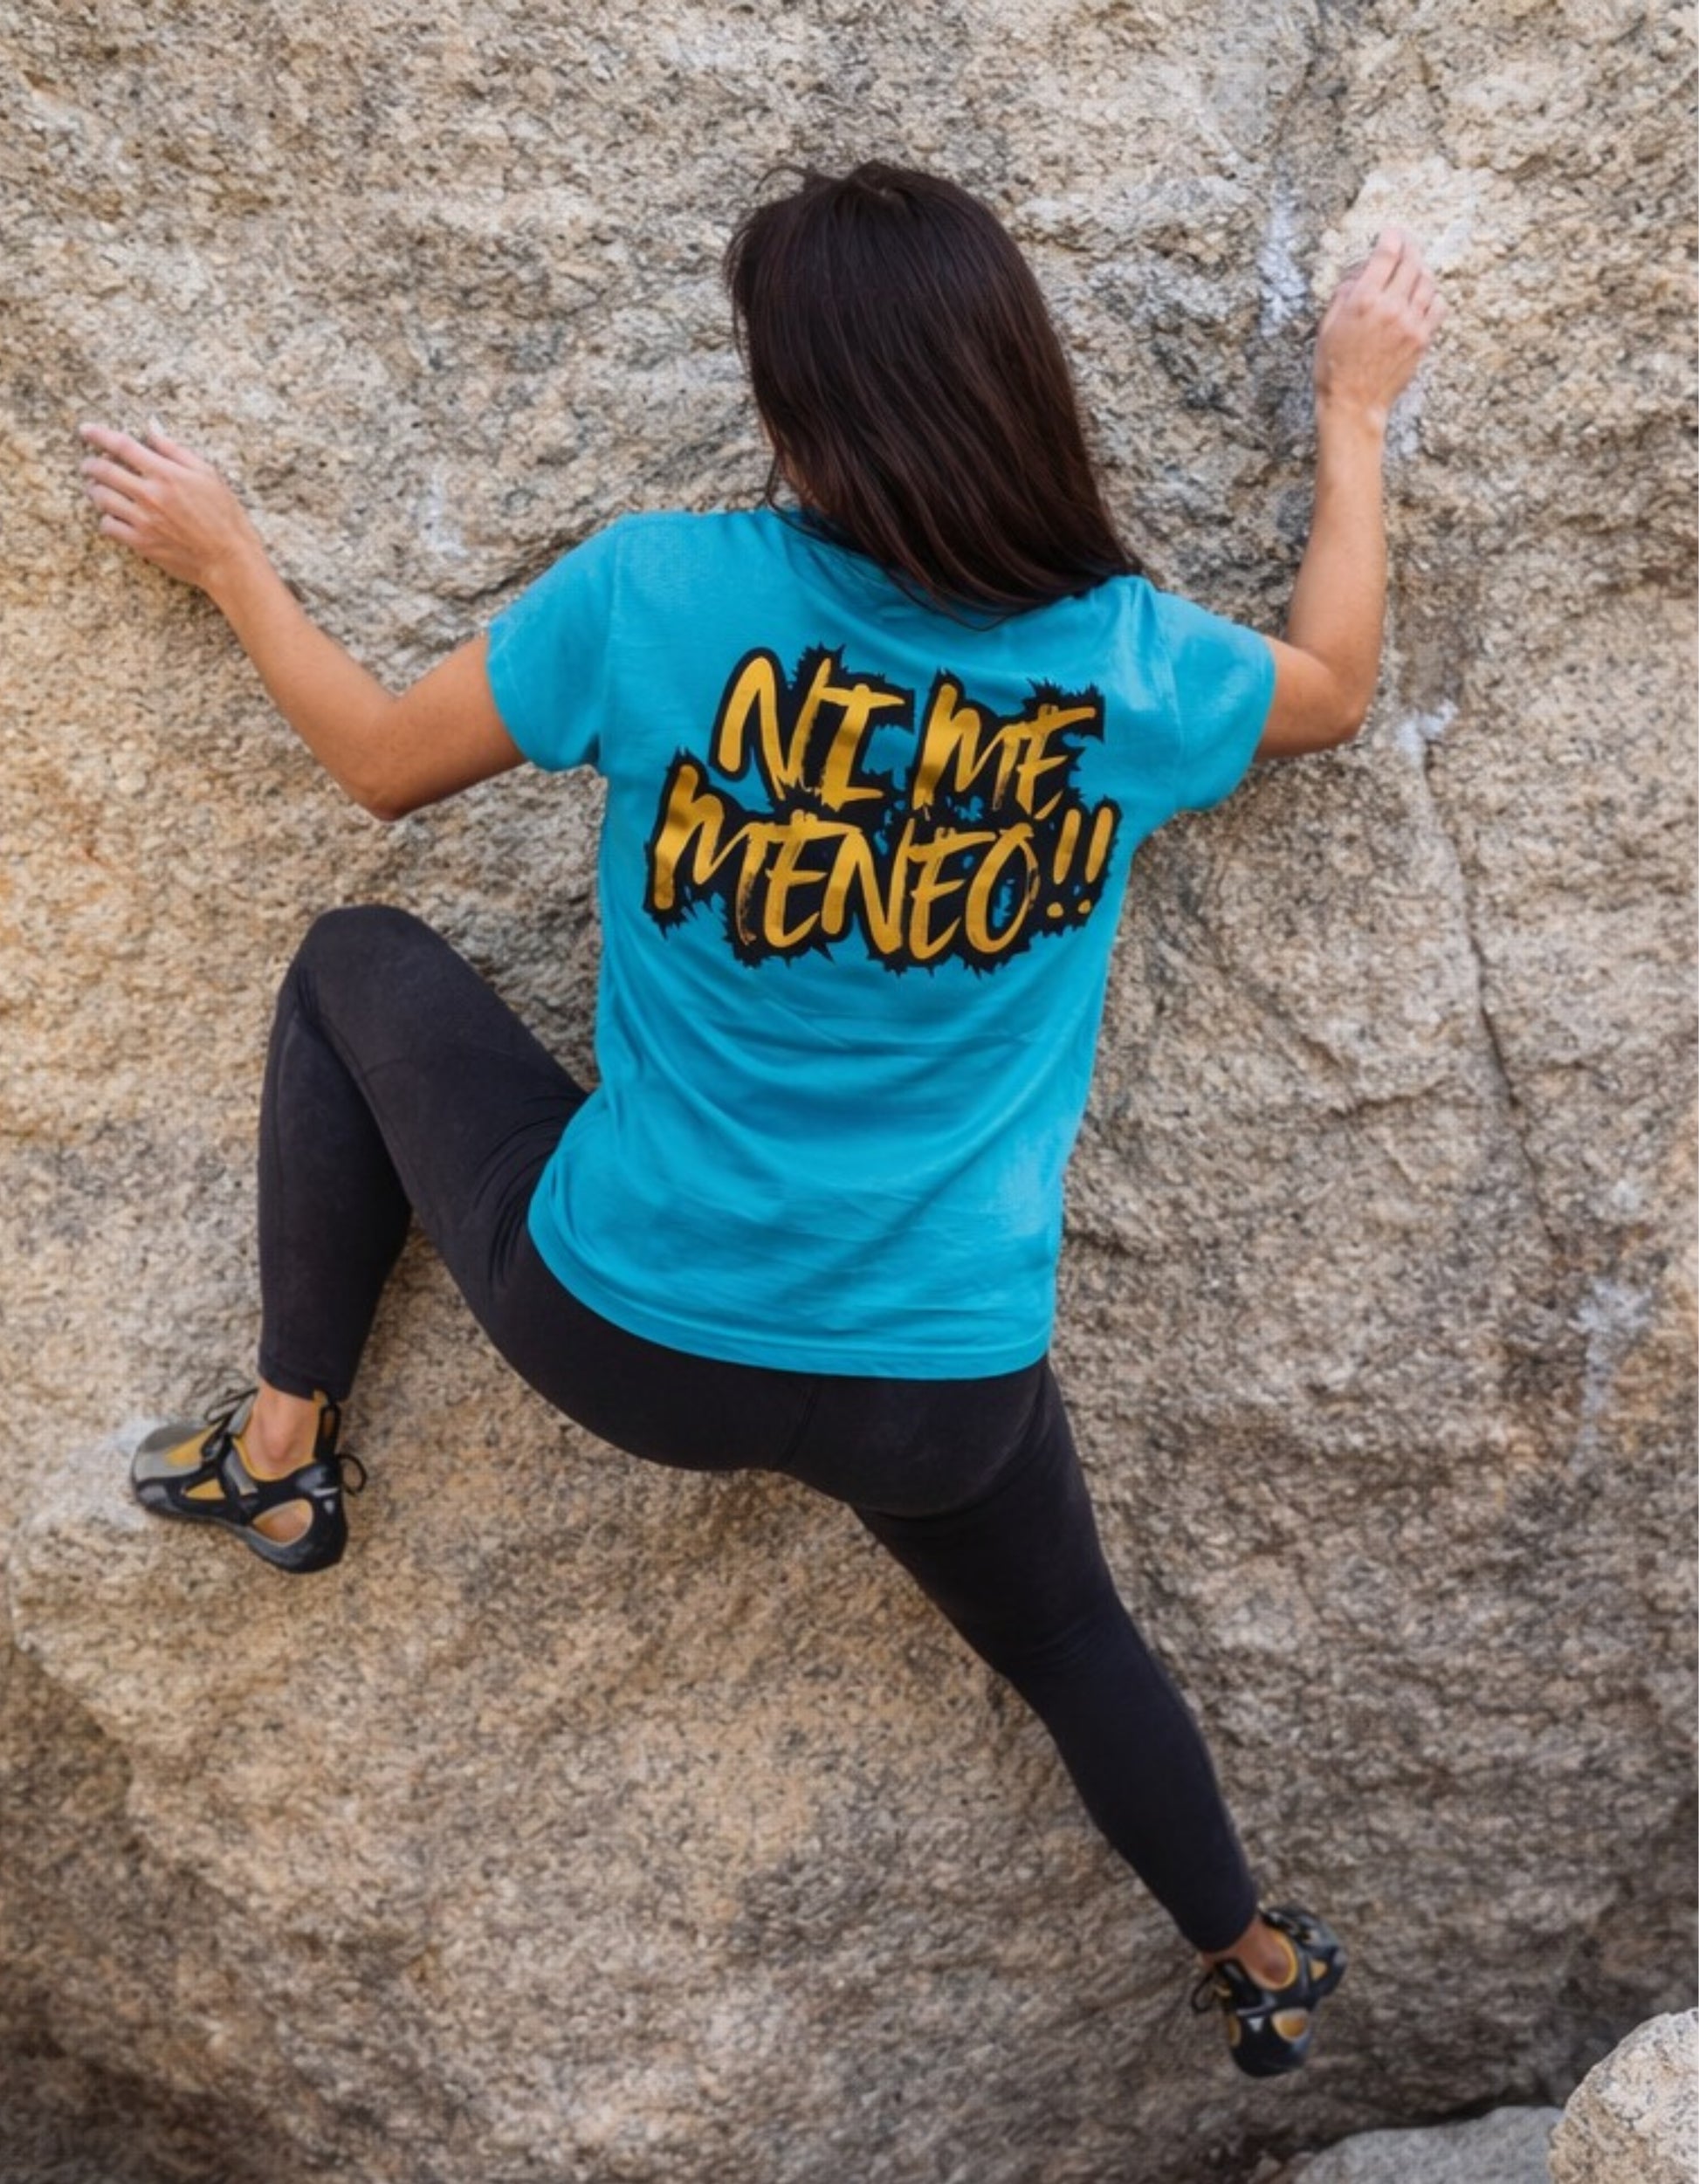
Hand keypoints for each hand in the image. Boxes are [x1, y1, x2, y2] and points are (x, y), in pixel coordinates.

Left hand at [78, 420, 266, 598]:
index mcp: (166, 474)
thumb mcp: (207, 474)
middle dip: (90, 464)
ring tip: (98, 489)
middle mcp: (150, 495)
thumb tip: (152, 428)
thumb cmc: (224, 516)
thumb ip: (174, 450)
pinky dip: (106, 518)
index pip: (122, 446)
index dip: (99, 435)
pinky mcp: (141, 543)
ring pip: (101, 498)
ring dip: (95, 490)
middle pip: (104, 470)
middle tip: (89, 464)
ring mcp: (143, 520)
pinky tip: (113, 516)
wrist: (229, 559)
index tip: (85, 430)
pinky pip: (108, 526)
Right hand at [1313, 226, 1445, 429]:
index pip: (1386, 254)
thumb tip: (1360, 274)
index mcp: (1364, 300)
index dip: (1391, 237)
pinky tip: (1423, 298)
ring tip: (1414, 270)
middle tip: (1406, 244)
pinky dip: (1433, 296)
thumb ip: (1344, 294)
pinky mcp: (1422, 338)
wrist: (1353, 403)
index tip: (1391, 232)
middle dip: (1409, 247)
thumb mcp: (1327, 326)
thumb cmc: (1334, 368)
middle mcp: (1391, 307)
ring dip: (1421, 271)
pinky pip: (1438, 305)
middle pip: (1412, 262)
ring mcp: (1410, 323)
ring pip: (1427, 281)